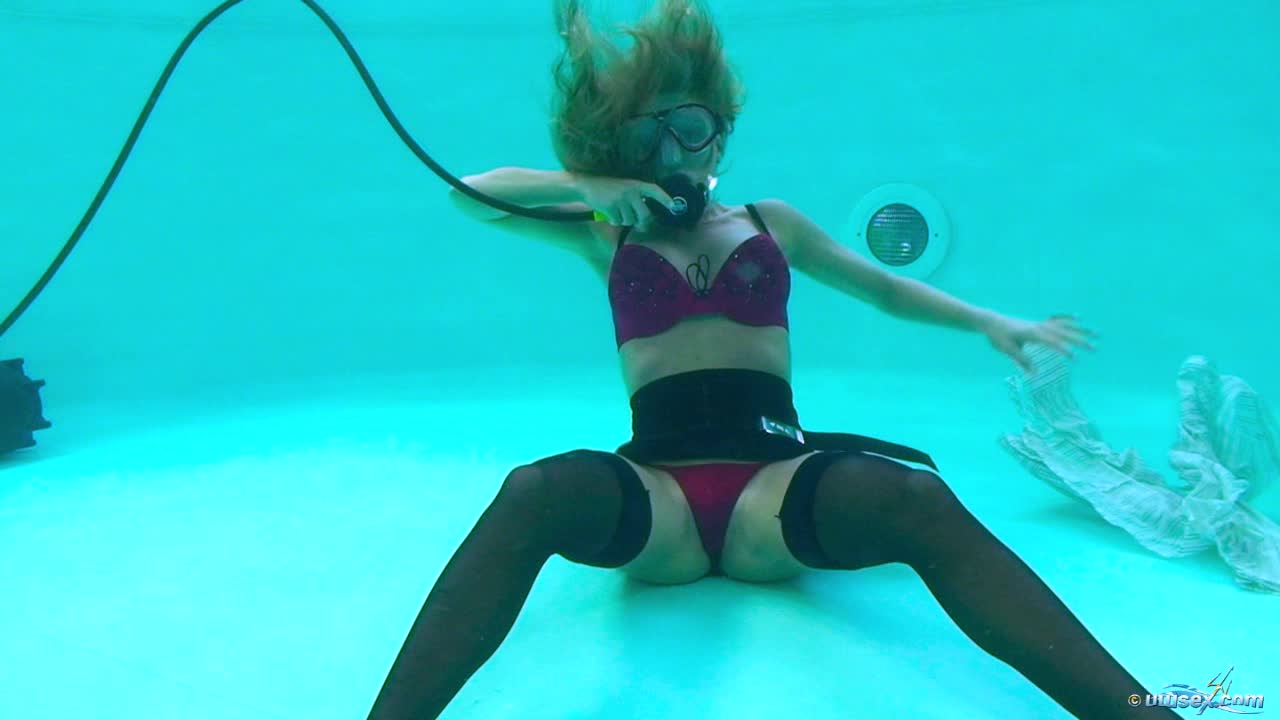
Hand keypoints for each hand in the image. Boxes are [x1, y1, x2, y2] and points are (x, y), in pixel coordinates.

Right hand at [577, 175, 674, 231]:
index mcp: (636, 184)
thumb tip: (645, 219)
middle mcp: (631, 191)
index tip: (673, 207)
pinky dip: (613, 220)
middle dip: (641, 222)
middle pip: (644, 214)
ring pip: (630, 220)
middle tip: (639, 225)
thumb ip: (636, 199)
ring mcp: (621, 199)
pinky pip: (618, 221)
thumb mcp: (624, 188)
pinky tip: (608, 213)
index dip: (664, 198)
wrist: (587, 186)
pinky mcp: (611, 207)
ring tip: (616, 211)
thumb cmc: (607, 189)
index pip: (654, 190)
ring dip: (623, 220)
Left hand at [982, 313, 1096, 373]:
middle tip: (1094, 348)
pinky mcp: (1038, 323)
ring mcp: (1040, 324)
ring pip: (1064, 326)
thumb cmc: (998, 337)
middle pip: (1064, 333)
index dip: (1063, 350)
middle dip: (1080, 341)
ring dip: (1080, 330)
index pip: (1052, 342)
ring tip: (1096, 333)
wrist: (991, 321)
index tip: (1075, 358)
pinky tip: (1078, 318)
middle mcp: (1039, 327)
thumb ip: (1021, 360)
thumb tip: (1034, 374)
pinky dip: (1067, 318)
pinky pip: (1056, 319)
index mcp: (1033, 334)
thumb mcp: (1008, 350)